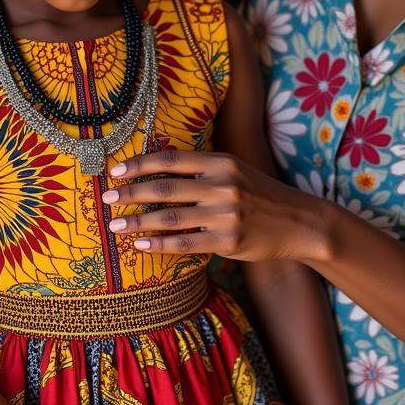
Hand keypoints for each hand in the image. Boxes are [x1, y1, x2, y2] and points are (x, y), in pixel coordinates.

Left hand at [102, 150, 323, 262]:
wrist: (299, 222)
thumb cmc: (260, 195)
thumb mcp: (235, 171)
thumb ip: (202, 169)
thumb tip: (157, 169)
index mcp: (221, 162)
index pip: (172, 160)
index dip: (140, 164)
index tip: (115, 171)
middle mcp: (223, 185)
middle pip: (165, 188)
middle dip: (131, 193)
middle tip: (106, 198)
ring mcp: (226, 214)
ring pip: (170, 218)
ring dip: (137, 222)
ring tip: (114, 227)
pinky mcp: (228, 240)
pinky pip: (185, 244)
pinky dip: (160, 244)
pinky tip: (141, 245)